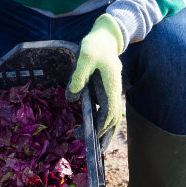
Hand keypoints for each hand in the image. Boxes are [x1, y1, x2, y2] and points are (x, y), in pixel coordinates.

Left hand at [68, 13, 126, 142]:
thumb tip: (71, 98)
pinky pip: (106, 110)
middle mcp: (114, 91)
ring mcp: (111, 92)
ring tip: (96, 146)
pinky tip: (93, 128)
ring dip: (105, 132)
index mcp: (111, 85)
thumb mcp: (85, 56)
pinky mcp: (106, 91)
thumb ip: (78, 76)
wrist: (106, 37)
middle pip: (114, 119)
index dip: (101, 126)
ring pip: (112, 117)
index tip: (91, 135)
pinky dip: (102, 122)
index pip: (109, 112)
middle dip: (105, 135)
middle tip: (93, 149)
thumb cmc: (95, 45)